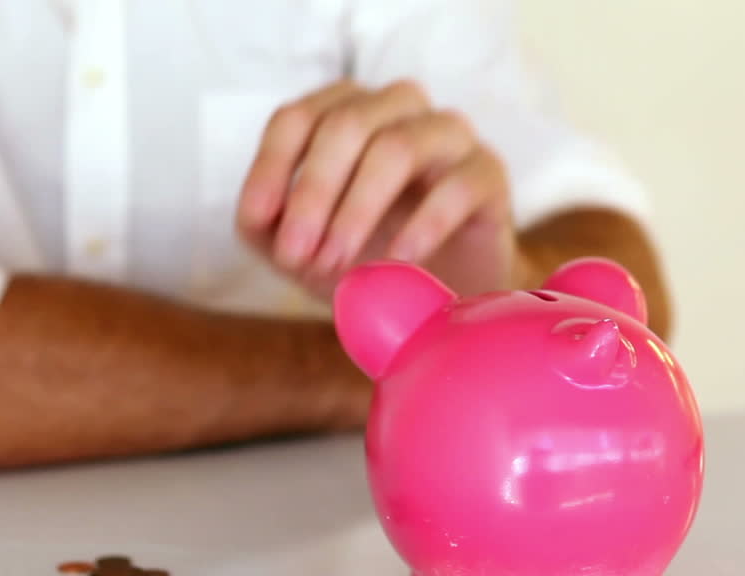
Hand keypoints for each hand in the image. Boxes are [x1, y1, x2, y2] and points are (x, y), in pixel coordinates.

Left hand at [236, 79, 521, 299]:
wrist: (442, 296)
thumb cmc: (367, 257)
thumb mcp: (302, 248)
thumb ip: (267, 229)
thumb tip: (255, 214)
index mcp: (347, 113)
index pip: (298, 118)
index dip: (272, 167)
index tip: (259, 220)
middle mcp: (398, 109)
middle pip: (346, 125)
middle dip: (313, 193)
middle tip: (298, 255)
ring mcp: (448, 136)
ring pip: (397, 147)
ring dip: (357, 210)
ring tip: (338, 261)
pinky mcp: (488, 174)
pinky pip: (457, 185)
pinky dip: (423, 224)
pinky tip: (400, 259)